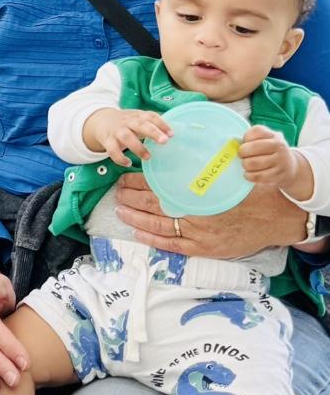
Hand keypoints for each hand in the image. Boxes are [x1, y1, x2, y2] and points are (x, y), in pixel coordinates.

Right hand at [85, 106, 170, 165]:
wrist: (100, 120)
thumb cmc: (127, 123)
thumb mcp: (138, 120)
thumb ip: (154, 125)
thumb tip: (178, 133)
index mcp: (137, 116)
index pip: (150, 116)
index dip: (161, 124)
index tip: (172, 134)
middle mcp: (127, 122)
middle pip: (139, 124)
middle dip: (152, 132)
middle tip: (164, 141)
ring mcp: (116, 131)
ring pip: (126, 136)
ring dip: (137, 147)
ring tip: (148, 157)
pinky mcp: (107, 140)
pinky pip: (112, 150)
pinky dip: (120, 157)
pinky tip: (128, 163)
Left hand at [113, 173, 307, 256]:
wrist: (277, 218)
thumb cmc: (253, 191)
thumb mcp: (228, 172)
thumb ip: (205, 165)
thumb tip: (182, 145)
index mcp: (198, 193)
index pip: (160, 186)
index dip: (139, 182)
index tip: (124, 177)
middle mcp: (196, 215)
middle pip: (154, 205)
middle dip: (132, 198)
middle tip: (116, 191)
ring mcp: (200, 235)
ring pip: (159, 226)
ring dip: (136, 217)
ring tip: (119, 209)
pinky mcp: (205, 249)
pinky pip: (173, 245)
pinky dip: (153, 239)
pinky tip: (137, 231)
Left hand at [239, 125, 309, 195]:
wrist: (292, 167)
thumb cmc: (271, 151)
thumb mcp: (266, 139)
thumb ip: (252, 138)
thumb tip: (233, 143)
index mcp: (273, 135)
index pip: (255, 132)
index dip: (245, 138)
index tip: (245, 143)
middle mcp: (279, 146)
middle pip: (250, 148)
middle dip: (242, 153)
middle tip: (242, 156)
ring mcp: (280, 161)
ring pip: (252, 163)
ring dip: (245, 165)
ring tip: (245, 165)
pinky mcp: (279, 175)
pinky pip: (258, 176)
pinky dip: (249, 176)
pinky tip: (248, 174)